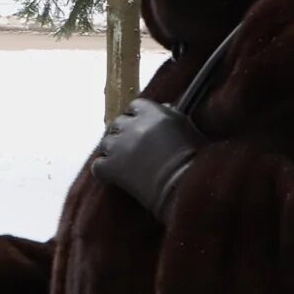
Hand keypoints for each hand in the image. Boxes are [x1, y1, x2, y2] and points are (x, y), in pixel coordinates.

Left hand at [90, 98, 202, 220]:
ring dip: (112, 151)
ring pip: (105, 142)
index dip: (137, 116)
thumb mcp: (188, 128)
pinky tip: (112, 177)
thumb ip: (172, 115)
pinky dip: (103, 171)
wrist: (185, 187)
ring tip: (123, 163)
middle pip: (118, 123)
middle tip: (131, 148)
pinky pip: (98, 165)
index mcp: (153, 113)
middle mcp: (133, 126)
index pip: (136, 106)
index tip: (141, 126)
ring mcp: (119, 146)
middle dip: (123, 133)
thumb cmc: (195, 160)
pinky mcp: (111, 167)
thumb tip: (165, 107)